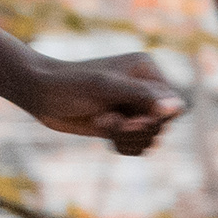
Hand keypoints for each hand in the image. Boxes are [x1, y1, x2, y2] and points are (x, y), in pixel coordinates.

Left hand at [28, 50, 185, 156]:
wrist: (40, 94)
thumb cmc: (69, 84)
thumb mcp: (105, 88)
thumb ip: (142, 96)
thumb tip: (176, 108)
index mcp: (147, 71)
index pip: (173, 104)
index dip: (155, 118)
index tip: (129, 120)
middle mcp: (144, 89)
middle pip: (163, 124)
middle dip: (136, 129)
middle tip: (107, 121)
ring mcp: (132, 108)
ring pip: (151, 138)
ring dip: (128, 138)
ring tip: (102, 124)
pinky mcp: (121, 125)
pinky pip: (138, 146)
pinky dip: (124, 146)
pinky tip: (105, 136)